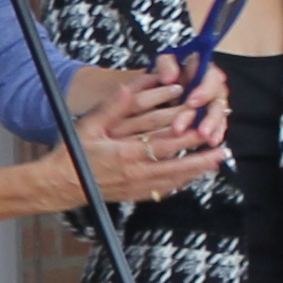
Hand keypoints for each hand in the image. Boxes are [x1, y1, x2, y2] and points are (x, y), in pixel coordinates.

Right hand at [58, 68, 203, 204]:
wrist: (60, 184)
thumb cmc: (73, 153)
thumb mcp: (89, 124)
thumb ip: (113, 106)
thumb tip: (130, 87)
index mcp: (126, 153)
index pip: (166, 143)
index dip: (188, 135)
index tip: (205, 126)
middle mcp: (135, 173)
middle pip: (177, 165)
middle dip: (202, 157)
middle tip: (223, 150)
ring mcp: (135, 187)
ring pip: (174, 180)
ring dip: (196, 172)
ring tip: (215, 163)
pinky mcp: (134, 196)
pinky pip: (162, 191)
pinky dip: (179, 184)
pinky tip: (190, 178)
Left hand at [174, 61, 230, 185]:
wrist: (164, 81)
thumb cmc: (166, 70)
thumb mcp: (164, 61)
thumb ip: (166, 65)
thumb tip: (169, 78)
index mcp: (204, 69)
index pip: (210, 78)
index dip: (203, 91)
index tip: (191, 103)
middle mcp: (214, 86)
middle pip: (217, 101)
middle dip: (209, 118)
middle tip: (200, 131)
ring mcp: (214, 102)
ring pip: (219, 116)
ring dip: (213, 128)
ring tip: (208, 140)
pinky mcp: (212, 116)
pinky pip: (218, 125)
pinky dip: (216, 134)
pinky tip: (212, 143)